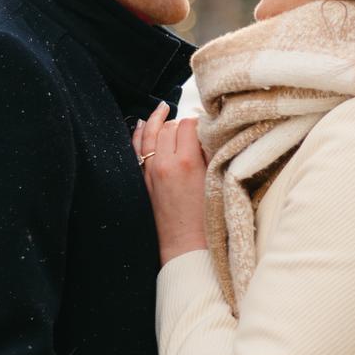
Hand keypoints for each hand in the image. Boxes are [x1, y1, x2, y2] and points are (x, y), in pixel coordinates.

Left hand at [133, 102, 208, 261]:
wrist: (185, 247)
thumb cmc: (207, 219)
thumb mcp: (217, 183)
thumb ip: (212, 156)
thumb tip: (208, 135)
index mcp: (186, 163)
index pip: (188, 126)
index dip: (197, 121)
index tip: (204, 124)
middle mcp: (163, 164)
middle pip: (169, 128)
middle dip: (179, 122)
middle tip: (190, 125)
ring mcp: (149, 173)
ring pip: (149, 135)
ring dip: (156, 120)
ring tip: (162, 108)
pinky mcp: (142, 181)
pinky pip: (136, 150)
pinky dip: (139, 135)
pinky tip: (142, 125)